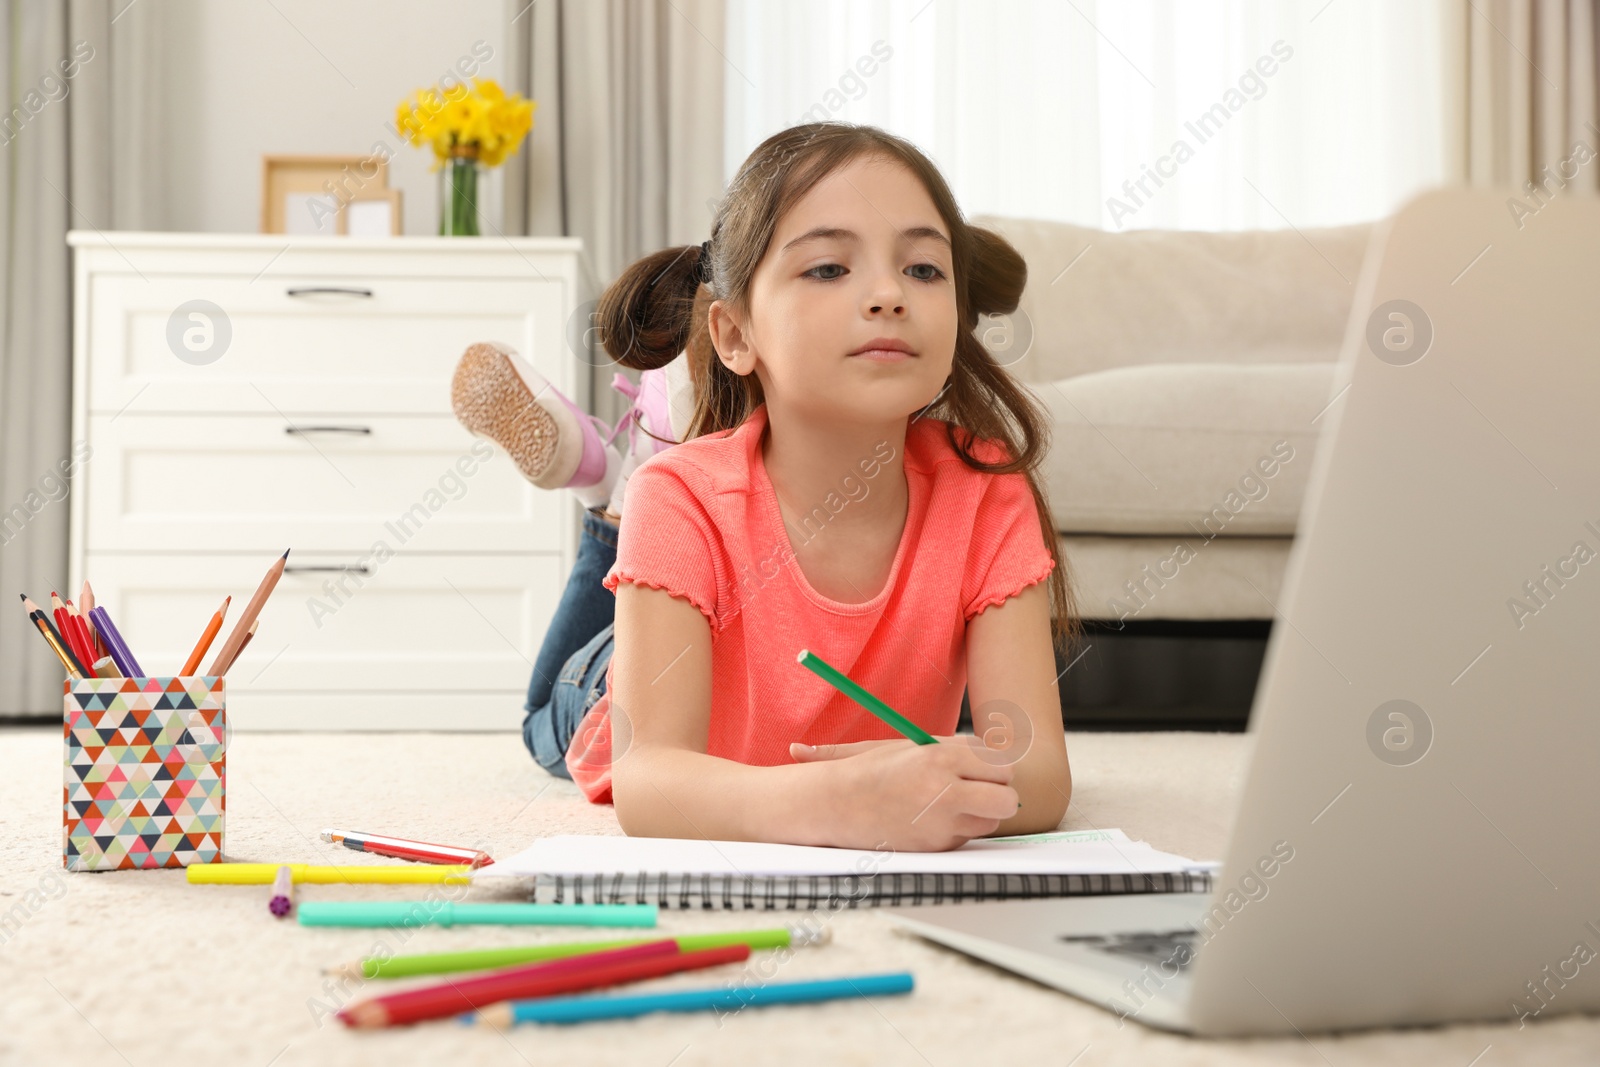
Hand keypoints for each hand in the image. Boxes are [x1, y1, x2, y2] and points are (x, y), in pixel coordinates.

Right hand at [790, 736, 1017, 851]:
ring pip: (990, 821)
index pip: (1001, 765)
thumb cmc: (877, 769)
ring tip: (952, 801)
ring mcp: (940, 824)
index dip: (996, 766)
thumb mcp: (916, 745)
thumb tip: (996, 753)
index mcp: (939, 758)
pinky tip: (932, 817)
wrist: (837, 804)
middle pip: (1006, 799)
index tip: (985, 766)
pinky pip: (966, 836)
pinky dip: (958, 827)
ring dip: (980, 812)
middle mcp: (944, 792)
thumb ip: (958, 749)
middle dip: (1002, 793)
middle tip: (985, 786)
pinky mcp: (934, 847)